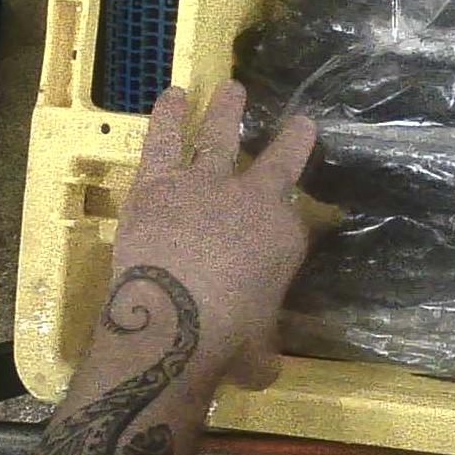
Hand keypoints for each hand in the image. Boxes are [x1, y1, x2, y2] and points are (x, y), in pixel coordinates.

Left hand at [110, 81, 315, 387]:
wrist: (175, 322)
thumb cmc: (229, 343)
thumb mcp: (262, 350)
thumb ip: (263, 343)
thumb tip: (263, 366)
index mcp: (285, 237)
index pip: (296, 220)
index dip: (296, 217)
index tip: (296, 214)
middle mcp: (253, 200)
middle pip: (277, 161)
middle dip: (290, 141)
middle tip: (298, 122)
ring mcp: (205, 184)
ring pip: (220, 137)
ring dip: (227, 112)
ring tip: (231, 88)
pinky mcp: (157, 184)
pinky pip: (164, 141)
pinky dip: (169, 116)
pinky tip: (174, 94)